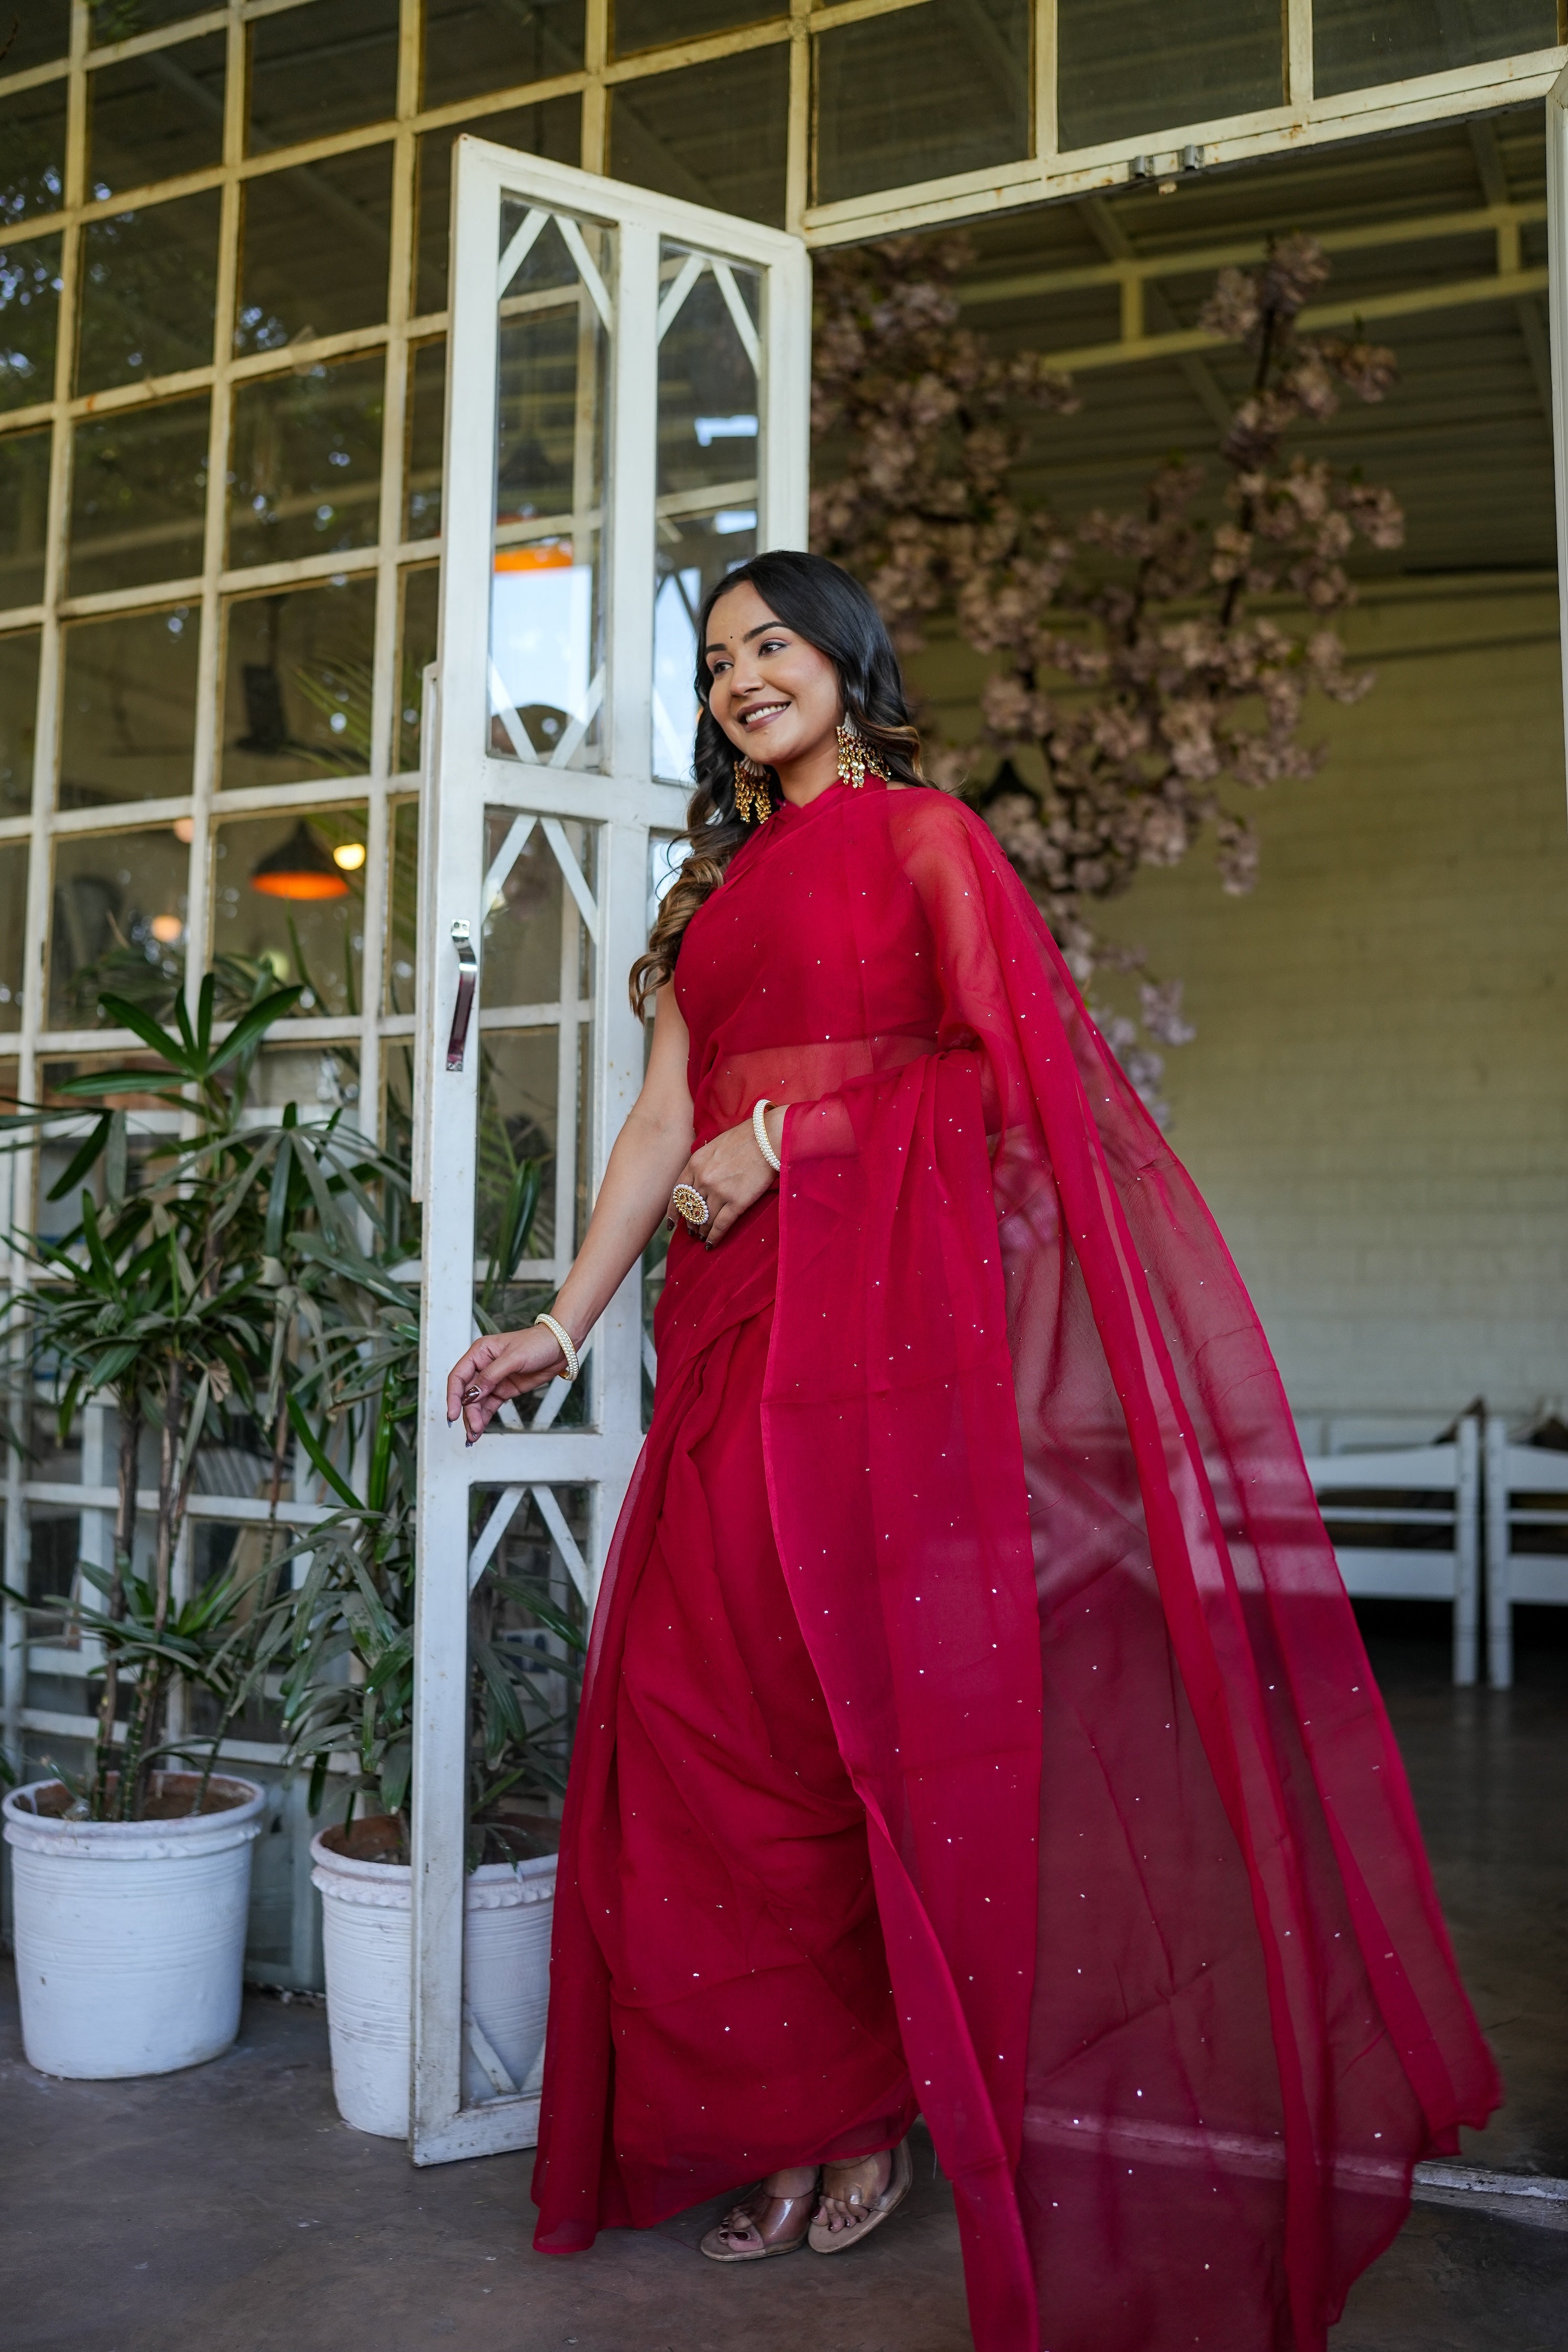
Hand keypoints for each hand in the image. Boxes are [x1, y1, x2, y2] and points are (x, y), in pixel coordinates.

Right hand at [446, 1324, 569, 1441]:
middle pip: (467, 1394)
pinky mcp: (504, 1390)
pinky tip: (479, 1430)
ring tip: (473, 1436)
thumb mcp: (513, 1358)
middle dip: (468, 1413)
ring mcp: (493, 1380)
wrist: (560, 1347)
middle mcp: (483, 1367)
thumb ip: (491, 1376)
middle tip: (472, 1430)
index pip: (459, 1377)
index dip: (454, 1396)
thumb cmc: (537, 1343)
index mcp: (479, 1353)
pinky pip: (489, 1406)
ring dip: (474, 1419)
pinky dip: (484, 1418)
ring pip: (477, 1403)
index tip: (453, 1413)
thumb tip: (473, 1394)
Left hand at [672, 1108, 781, 1247]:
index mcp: (695, 1163)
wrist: (768, 1138)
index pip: (677, 1193)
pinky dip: (714, 1237)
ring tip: (702, 1238)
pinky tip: (711, 1244)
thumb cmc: (746, 1138)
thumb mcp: (715, 1146)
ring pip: (704, 1219)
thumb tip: (700, 1179)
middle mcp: (703, 1179)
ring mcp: (719, 1191)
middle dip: (690, 1223)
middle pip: (690, 1208)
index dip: (673, 1211)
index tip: (672, 1223)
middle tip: (691, 1232)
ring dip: (702, 1231)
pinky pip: (720, 1225)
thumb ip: (704, 1163)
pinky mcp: (736, 1202)